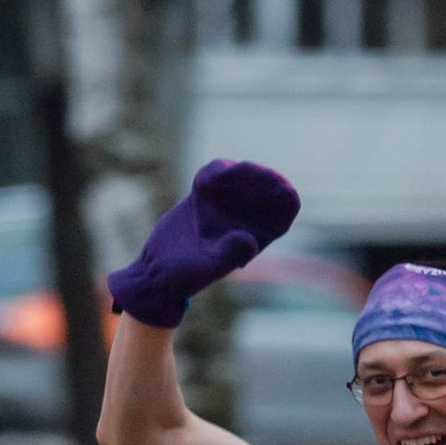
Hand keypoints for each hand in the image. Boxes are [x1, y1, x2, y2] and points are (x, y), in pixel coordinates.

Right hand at [105, 161, 300, 330]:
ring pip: (245, 174)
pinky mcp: (207, 193)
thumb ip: (230, 253)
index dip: (283, 191)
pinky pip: (220, 171)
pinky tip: (202, 182)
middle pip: (268, 184)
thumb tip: (249, 239)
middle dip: (257, 175)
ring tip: (215, 182)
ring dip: (237, 171)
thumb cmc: (188, 275)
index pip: (286, 206)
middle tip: (239, 174)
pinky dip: (217, 169)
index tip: (274, 183)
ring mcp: (228, 203)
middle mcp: (248, 217)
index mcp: (260, 235)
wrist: (158, 270)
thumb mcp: (210, 267)